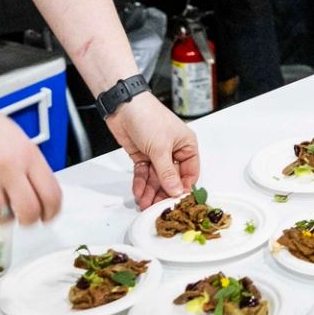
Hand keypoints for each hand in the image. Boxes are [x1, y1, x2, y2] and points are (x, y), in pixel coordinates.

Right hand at [0, 100, 63, 224]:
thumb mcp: (18, 140)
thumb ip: (30, 167)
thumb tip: (41, 195)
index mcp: (28, 155)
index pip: (51, 194)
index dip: (52, 211)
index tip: (47, 216)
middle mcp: (9, 168)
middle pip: (29, 212)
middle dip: (28, 220)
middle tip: (24, 218)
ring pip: (2, 216)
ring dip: (2, 213)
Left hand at [106, 92, 200, 206]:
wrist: (123, 107)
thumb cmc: (149, 118)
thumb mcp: (161, 148)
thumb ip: (167, 173)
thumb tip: (177, 192)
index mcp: (186, 145)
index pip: (190, 172)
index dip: (184, 187)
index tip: (176, 202)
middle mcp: (173, 151)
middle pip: (171, 178)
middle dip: (163, 192)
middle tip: (156, 207)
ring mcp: (157, 154)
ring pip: (156, 178)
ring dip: (150, 191)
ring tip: (143, 203)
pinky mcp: (142, 155)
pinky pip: (144, 174)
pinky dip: (141, 183)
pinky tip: (138, 192)